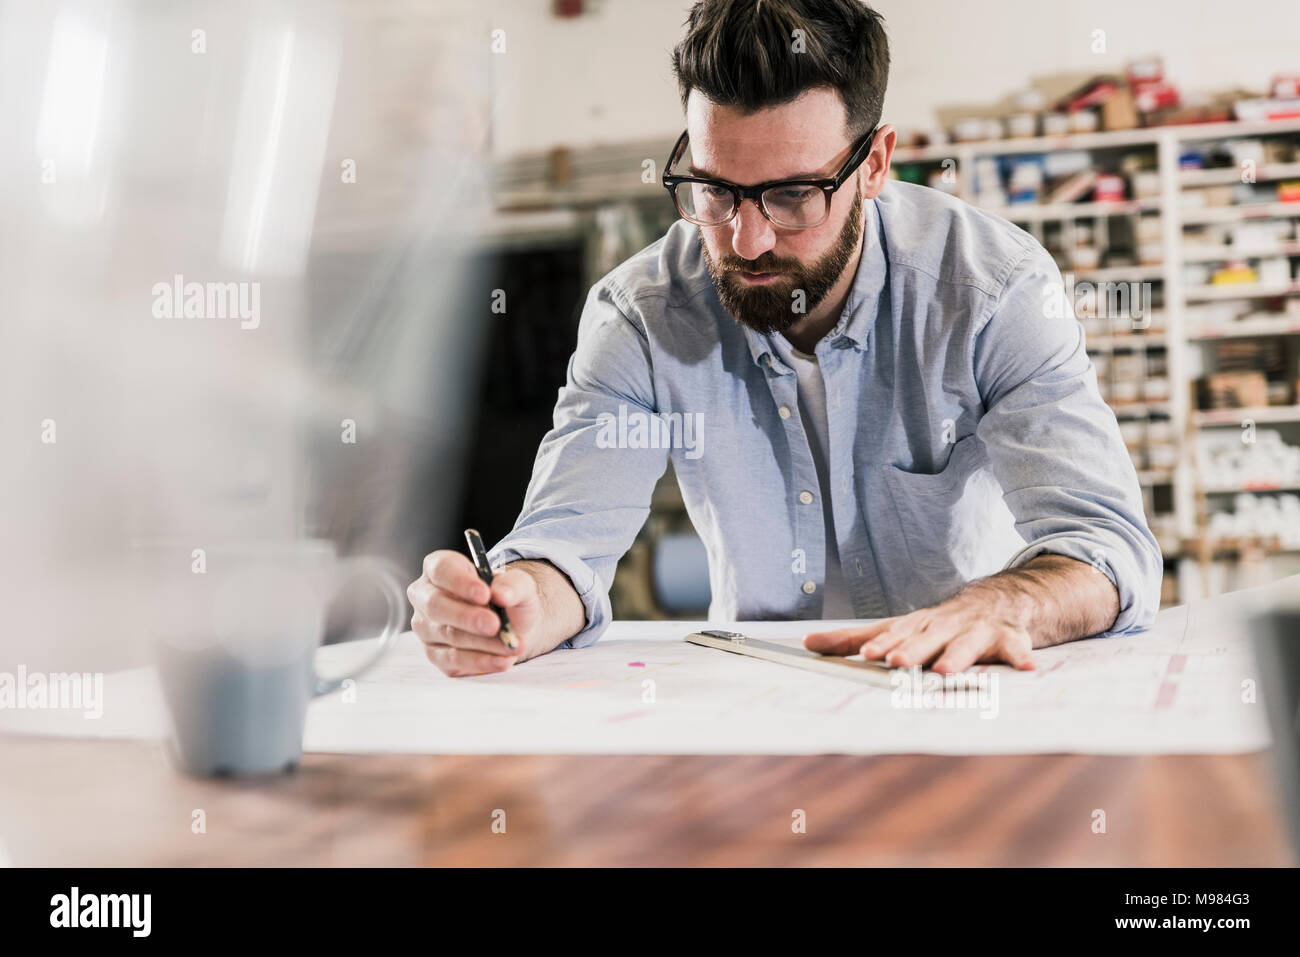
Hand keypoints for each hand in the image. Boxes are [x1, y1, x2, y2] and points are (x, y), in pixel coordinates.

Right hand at [406, 550, 548, 675]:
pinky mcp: (435, 654)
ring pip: (448, 636)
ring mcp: (426, 627)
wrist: (512, 625)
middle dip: (467, 617)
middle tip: (495, 624)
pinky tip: (503, 660)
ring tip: (511, 645)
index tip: (485, 594)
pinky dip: (481, 661)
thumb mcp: (519, 585)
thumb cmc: (508, 597)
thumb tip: (502, 595)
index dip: (461, 582)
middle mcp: (425, 596)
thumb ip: (513, 585)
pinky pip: (454, 661)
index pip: (441, 570)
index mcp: (440, 567)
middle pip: (436, 605)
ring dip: (483, 643)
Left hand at [803, 592, 1036, 673]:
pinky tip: (1028, 669)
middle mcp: (944, 626)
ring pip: (967, 644)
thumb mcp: (896, 628)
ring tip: (947, 671)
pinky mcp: (1008, 639)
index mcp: (916, 625)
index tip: (867, 656)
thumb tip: (807, 644)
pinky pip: (1017, 648)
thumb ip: (854, 639)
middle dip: (913, 650)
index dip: (881, 645)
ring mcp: (976, 631)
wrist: (997, 601)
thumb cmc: (937, 624)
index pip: (895, 635)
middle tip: (898, 663)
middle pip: (927, 639)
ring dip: (957, 656)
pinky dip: (1022, 656)